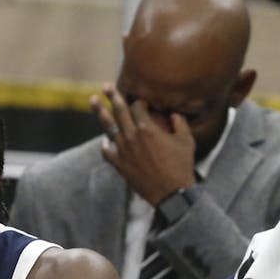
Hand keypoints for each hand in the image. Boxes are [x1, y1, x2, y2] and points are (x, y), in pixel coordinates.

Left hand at [92, 84, 196, 205]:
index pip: (137, 107)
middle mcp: (132, 136)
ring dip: (100, 113)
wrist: (171, 193)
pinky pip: (106, 152)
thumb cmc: (181, 166)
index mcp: (147, 128)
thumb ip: (180, 122)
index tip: (141, 102)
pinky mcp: (120, 165)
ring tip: (92, 101)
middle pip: (119, 111)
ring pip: (108, 127)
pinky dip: (104, 145)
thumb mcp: (186, 140)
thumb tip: (174, 113)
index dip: (139, 102)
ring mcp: (123, 151)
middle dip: (113, 96)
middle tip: (105, 86)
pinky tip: (104, 141)